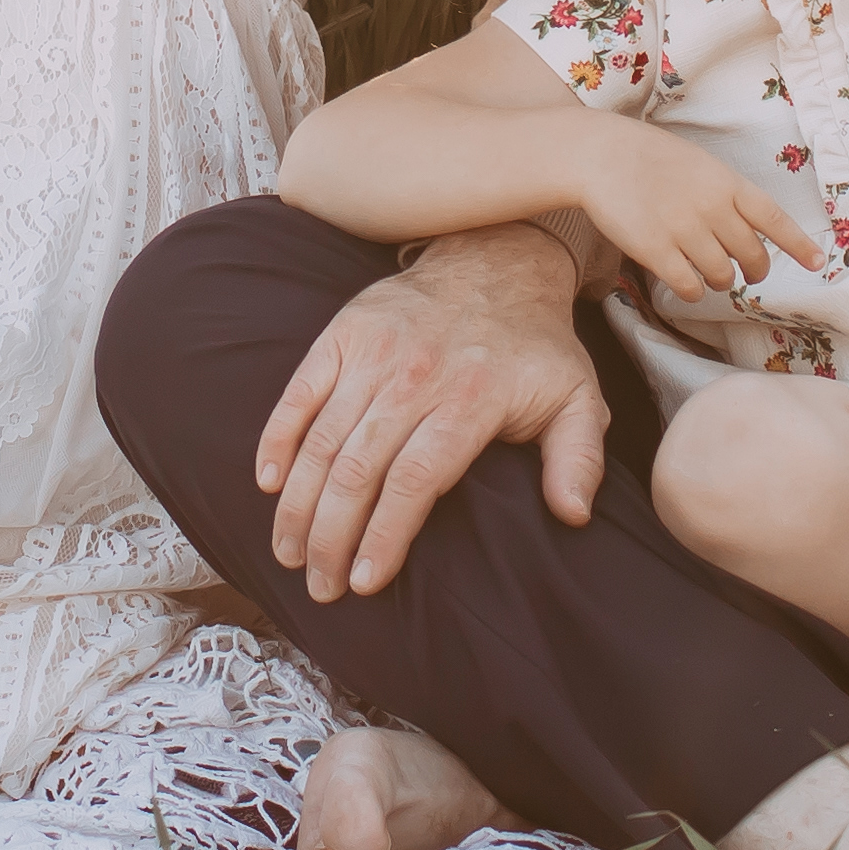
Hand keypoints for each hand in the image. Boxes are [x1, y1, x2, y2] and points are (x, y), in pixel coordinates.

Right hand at [253, 222, 608, 602]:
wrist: (496, 262)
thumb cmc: (534, 347)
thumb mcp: (578, 397)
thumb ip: (579, 457)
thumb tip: (573, 515)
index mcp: (470, 400)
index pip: (415, 480)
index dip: (384, 535)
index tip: (364, 582)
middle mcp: (415, 376)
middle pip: (357, 470)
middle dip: (332, 537)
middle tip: (320, 587)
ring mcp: (372, 352)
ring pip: (322, 440)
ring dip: (299, 504)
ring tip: (290, 554)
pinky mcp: (343, 333)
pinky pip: (299, 392)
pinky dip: (278, 438)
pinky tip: (269, 484)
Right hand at [573, 127, 820, 304]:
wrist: (600, 155)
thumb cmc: (650, 158)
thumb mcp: (700, 165)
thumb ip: (726, 195)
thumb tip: (749, 233)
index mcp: (726, 183)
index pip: (773, 218)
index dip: (798, 244)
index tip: (817, 262)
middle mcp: (711, 207)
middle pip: (752, 256)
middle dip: (753, 270)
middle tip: (746, 273)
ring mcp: (684, 230)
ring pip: (722, 276)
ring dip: (720, 281)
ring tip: (707, 271)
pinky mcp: (656, 250)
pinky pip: (690, 287)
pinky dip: (693, 290)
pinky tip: (685, 281)